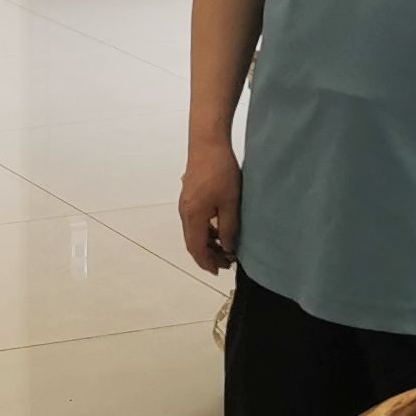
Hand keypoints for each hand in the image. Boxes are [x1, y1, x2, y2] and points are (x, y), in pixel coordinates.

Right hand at [177, 141, 241, 272]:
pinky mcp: (189, 197)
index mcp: (193, 216)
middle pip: (192, 242)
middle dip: (208, 256)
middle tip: (226, 263)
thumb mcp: (230, 203)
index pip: (197, 248)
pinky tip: (219, 230)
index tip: (220, 271)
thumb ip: (228, 228)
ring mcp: (185, 204)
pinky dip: (205, 231)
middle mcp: (184, 213)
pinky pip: (194, 222)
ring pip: (193, 232)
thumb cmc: (221, 172)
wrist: (208, 143)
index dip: (207, 262)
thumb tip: (227, 248)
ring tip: (225, 249)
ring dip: (207, 244)